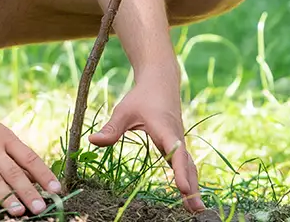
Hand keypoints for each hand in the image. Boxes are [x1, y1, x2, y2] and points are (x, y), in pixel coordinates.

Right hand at [0, 97, 60, 215]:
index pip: (29, 158)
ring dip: (6, 196)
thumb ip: (11, 153)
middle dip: (28, 191)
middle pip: (12, 171)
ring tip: (18, 212)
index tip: (57, 189)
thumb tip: (33, 176)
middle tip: (41, 208)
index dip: (44, 174)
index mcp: (4, 137)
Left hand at [89, 71, 204, 213]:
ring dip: (193, 186)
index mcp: (165, 129)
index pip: (176, 152)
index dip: (180, 171)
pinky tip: (188, 195)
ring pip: (189, 166)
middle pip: (187, 165)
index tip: (183, 188)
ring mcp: (178, 142)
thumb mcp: (124, 110)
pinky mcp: (177, 145)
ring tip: (196, 209)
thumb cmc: (141, 96)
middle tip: (197, 210)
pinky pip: (185, 164)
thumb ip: (111, 128)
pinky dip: (189, 179)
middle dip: (192, 187)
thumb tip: (92, 142)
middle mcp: (176, 137)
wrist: (161, 81)